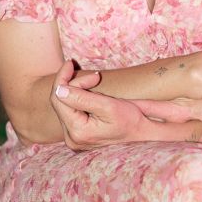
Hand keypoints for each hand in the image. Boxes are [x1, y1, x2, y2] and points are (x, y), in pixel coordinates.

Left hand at [51, 61, 200, 149]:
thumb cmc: (131, 119)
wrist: (143, 132)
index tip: (71, 63)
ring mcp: (75, 137)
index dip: (64, 79)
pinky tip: (91, 92)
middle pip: (61, 102)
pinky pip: (71, 111)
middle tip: (96, 77)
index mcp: (78, 132)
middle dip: (75, 85)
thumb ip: (81, 98)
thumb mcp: (108, 105)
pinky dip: (79, 98)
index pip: (59, 100)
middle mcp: (73, 138)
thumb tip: (58, 90)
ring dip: (78, 90)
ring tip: (97, 83)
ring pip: (66, 105)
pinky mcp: (79, 133)